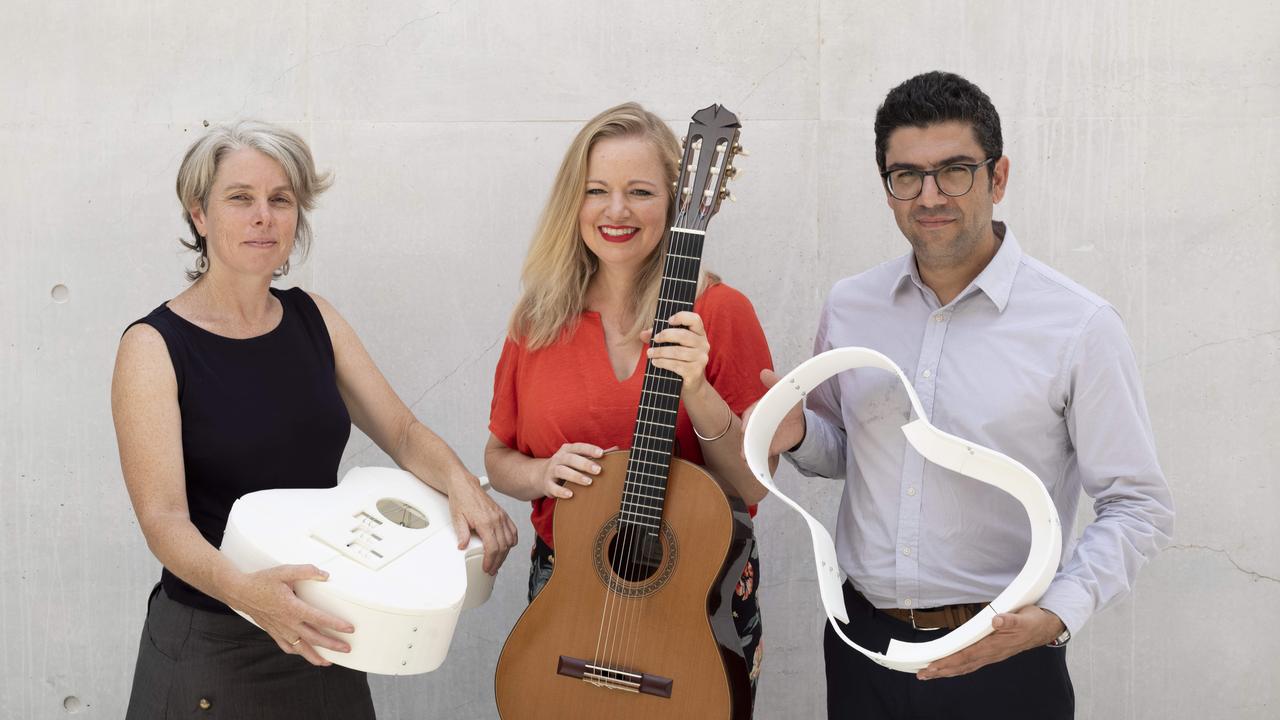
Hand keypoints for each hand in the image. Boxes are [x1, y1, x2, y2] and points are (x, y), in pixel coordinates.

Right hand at [230, 564, 354, 665]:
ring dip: (316, 656)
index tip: (349, 629)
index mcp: (292, 608)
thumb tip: (324, 575)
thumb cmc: (262, 581)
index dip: (336, 625)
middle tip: (347, 649)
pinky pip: (287, 647)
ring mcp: (280, 630)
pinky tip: (304, 653)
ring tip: (328, 662)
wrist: (240, 592)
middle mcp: (288, 622)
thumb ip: (306, 571)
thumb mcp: (285, 571)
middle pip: (314, 638)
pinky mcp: (273, 632)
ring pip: (301, 648)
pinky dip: (298, 652)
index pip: (319, 619)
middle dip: (332, 645)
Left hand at [446, 475, 518, 574]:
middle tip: (492, 569)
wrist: (465, 485)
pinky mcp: (503, 514)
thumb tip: (462, 546)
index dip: (490, 561)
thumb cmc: (461, 499)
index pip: (492, 547)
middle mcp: (496, 519)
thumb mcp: (457, 518)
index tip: (487, 567)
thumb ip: (461, 533)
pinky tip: (508, 546)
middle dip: (498, 561)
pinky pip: (513, 530)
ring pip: (509, 540)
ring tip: (498, 561)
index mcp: (485, 521)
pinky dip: (512, 541)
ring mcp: (501, 516)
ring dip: (505, 553)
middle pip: (503, 546)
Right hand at [535, 442, 606, 499]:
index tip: (601, 453)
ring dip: (575, 476)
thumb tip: (616, 449)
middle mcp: (558, 458)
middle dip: (585, 464)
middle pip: (571, 459)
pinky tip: (571, 494)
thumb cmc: (567, 465)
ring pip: (562, 471)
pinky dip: (561, 491)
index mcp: (567, 450)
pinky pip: (553, 487)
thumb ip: (595, 454)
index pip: (579, 447)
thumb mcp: (578, 457)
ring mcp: (551, 471)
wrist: (541, 475)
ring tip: (589, 482)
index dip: (590, 449)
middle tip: (598, 470)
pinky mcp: (547, 484)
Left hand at [643, 311, 709, 396]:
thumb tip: (643, 334)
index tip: (668, 320)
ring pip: (678, 352)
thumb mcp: (671, 345)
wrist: (692, 384)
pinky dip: (663, 363)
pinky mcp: (695, 372)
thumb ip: (658, 337)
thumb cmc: (680, 359)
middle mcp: (703, 345)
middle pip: (683, 335)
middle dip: (665, 335)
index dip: (682, 317)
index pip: (695, 319)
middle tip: (655, 339)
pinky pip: (676, 365)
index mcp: (699, 334)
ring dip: (660, 352)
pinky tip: (655, 362)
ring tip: (650, 353)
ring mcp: (701, 359)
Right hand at [741, 369, 804, 457]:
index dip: (748, 422)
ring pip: (749, 445)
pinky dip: (755, 461)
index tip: (746, 429)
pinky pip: (757, 455)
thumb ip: (774, 382)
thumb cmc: (788, 404)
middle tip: (744, 448)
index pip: (749, 415)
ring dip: (747, 452)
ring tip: (747, 459)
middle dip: (745, 440)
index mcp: (756, 410)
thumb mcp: (784, 391)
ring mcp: (758, 437)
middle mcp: (754, 424)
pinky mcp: (764, 448)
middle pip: (747, 433)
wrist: (798, 423)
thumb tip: (764, 372)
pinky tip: (753, 467)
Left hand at [915, 605, 1065, 679]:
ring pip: (965, 666)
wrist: (1045, 628)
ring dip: (946, 671)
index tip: (933, 665)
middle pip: (962, 665)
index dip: (949, 661)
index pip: (967, 655)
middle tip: (922, 674)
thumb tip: (997, 621)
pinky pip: (970, 663)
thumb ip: (1011, 619)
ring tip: (928, 674)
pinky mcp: (991, 653)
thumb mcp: (1024, 616)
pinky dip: (957, 667)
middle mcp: (991, 653)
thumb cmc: (1032, 621)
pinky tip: (948, 669)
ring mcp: (991, 655)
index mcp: (995, 645)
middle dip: (941, 670)